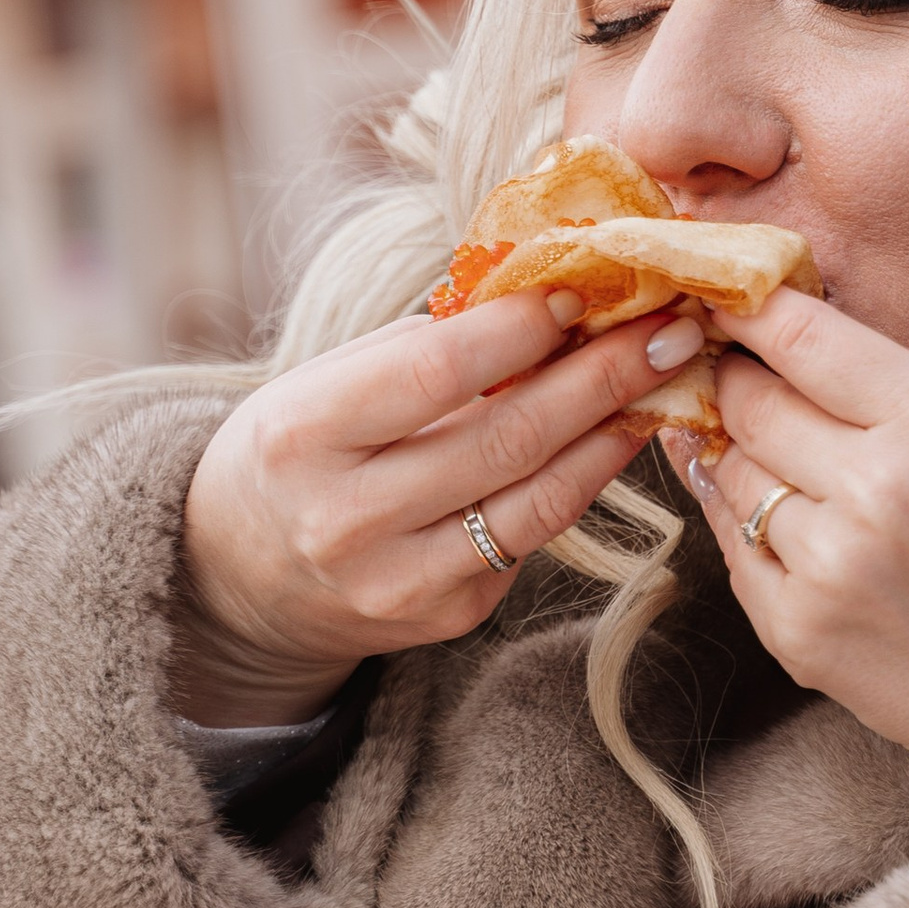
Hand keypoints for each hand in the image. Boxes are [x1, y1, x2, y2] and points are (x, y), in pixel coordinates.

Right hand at [174, 293, 701, 723]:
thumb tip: (545, 298)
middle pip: (503, 440)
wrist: (239, 577)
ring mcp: (400, 582)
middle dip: (600, 376)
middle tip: (669, 325)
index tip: (581, 290)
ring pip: (538, 501)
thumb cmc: (295, 449)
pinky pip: (533, 538)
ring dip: (614, 430)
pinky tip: (613, 432)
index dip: (517, 332)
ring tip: (664, 374)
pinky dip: (581, 479)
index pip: (430, 376)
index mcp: (302, 438)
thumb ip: (421, 350)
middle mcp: (346, 521)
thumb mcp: (323, 384)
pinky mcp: (447, 618)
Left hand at [668, 290, 908, 825]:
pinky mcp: (797, 628)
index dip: (752, 308)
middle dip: (737, 381)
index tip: (730, 295)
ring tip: (771, 456)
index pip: (806, 335)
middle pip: (752, 399)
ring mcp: (831, 561)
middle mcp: (880, 483)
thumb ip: (894, 398)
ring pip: (731, 470)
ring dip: (737, 454)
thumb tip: (786, 345)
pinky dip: (740, 520)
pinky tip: (771, 516)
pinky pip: (732, 544)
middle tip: (738, 375)